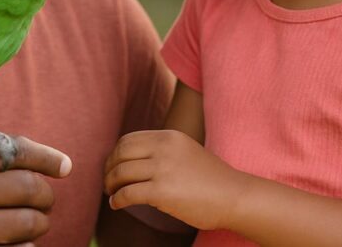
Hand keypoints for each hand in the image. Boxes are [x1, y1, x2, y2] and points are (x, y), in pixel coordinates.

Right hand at [0, 135, 71, 246]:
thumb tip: (25, 156)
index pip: (11, 151)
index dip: (45, 157)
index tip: (63, 165)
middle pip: (26, 188)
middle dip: (45, 194)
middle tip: (46, 199)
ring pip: (25, 223)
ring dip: (37, 223)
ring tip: (34, 223)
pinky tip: (19, 246)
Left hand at [104, 129, 242, 231]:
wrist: (234, 196)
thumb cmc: (211, 179)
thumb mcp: (185, 151)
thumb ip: (162, 150)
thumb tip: (131, 160)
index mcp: (169, 136)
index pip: (128, 139)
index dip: (114, 154)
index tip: (111, 167)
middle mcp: (164, 148)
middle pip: (120, 153)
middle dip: (108, 168)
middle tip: (107, 182)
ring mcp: (163, 168)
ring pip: (121, 173)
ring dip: (110, 185)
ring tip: (111, 194)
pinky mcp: (162, 191)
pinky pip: (128, 193)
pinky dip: (117, 200)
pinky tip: (117, 205)